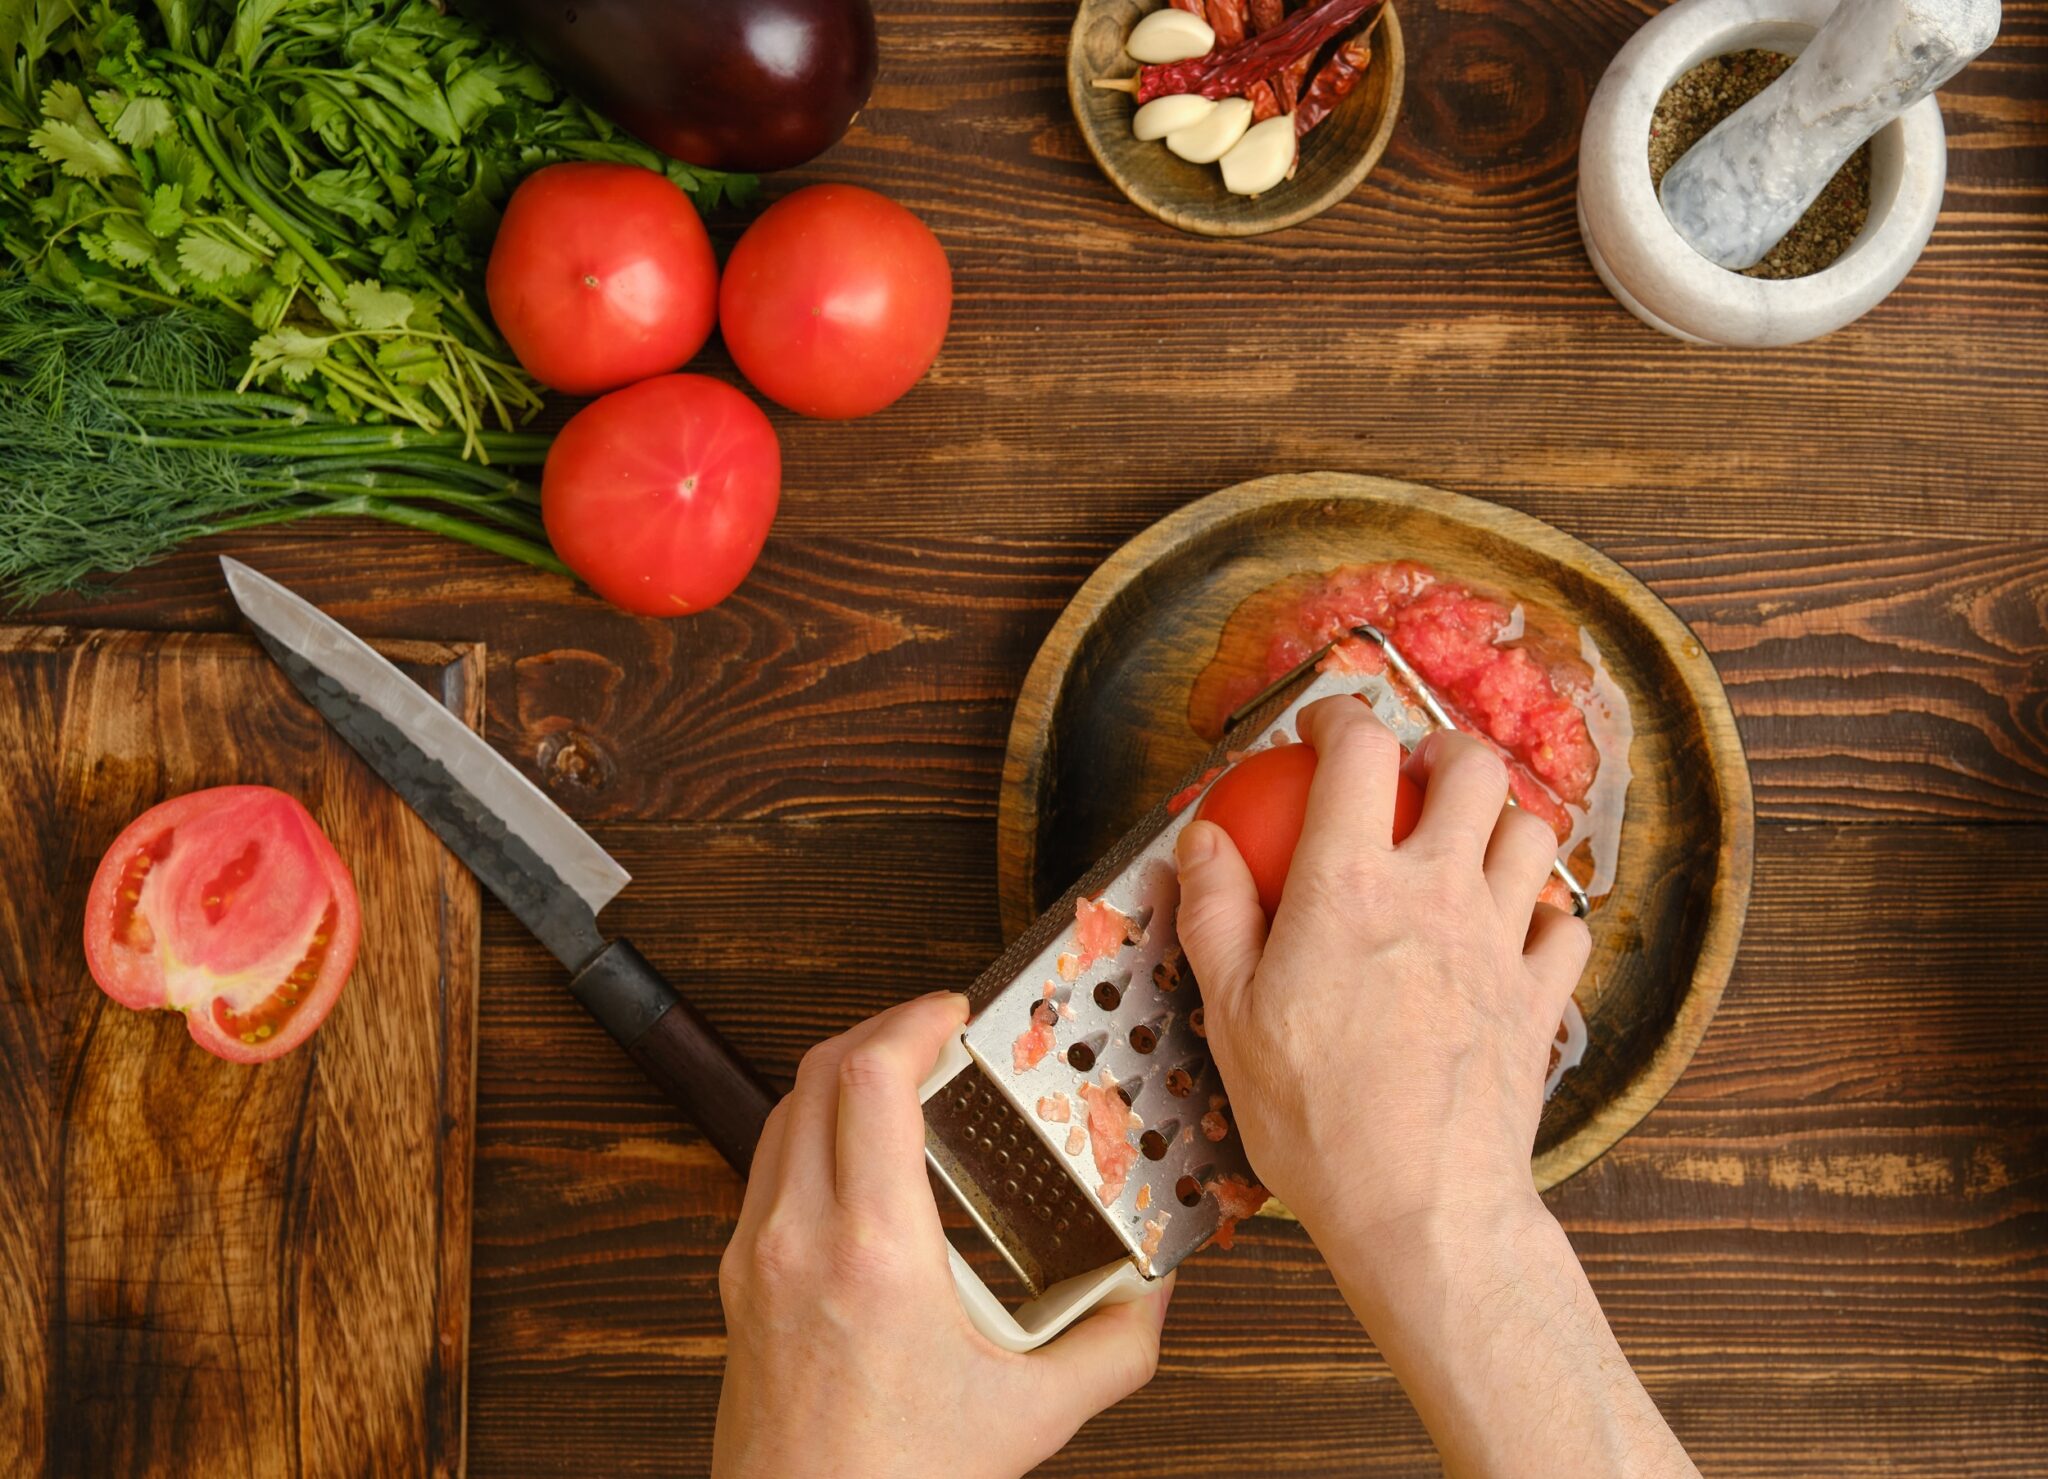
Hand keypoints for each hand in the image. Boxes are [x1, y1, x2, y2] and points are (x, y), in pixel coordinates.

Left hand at [713, 991, 1174, 1478]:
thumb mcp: (1034, 1414)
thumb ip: (1117, 1344)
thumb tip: (1155, 1286)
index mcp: (873, 1253)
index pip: (869, 1078)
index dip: (914, 1018)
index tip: (955, 1011)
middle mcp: (798, 1238)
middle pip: (817, 1072)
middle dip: (884, 1029)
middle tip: (942, 1033)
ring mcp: (756, 1255)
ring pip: (782, 1110)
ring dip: (846, 1076)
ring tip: (912, 1084)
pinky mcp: (740, 1278)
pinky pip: (768, 1163)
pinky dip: (818, 1130)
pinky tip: (871, 1159)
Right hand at [1175, 694, 1588, 1265]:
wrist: (1421, 1209)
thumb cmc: (1315, 1119)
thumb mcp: (1231, 1015)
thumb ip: (1215, 913)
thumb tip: (1202, 841)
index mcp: (1350, 886)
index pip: (1360, 750)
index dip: (1340, 716)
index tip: (1321, 729)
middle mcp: (1438, 893)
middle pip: (1473, 768)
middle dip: (1444, 749)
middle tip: (1412, 772)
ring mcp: (1503, 943)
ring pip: (1533, 834)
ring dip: (1501, 821)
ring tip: (1466, 843)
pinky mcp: (1543, 998)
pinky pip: (1565, 925)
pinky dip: (1543, 914)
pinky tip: (1510, 932)